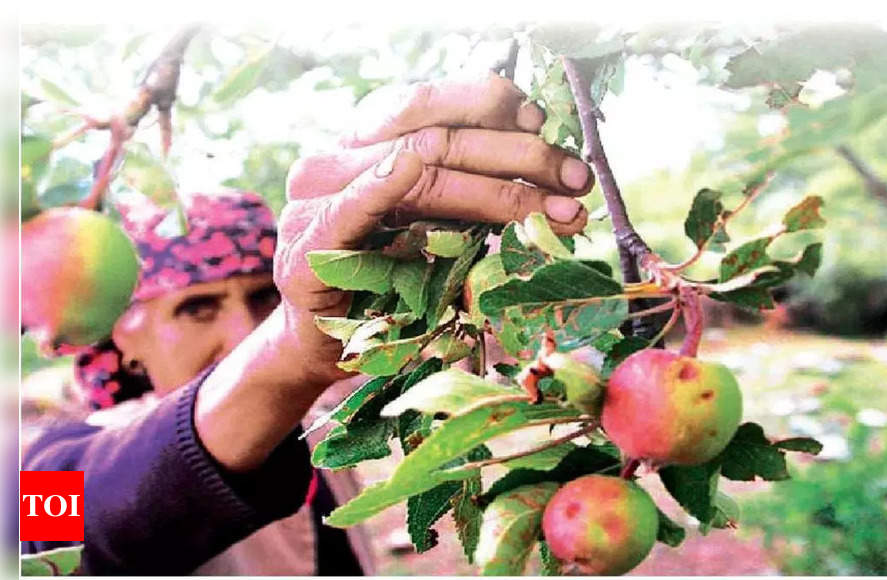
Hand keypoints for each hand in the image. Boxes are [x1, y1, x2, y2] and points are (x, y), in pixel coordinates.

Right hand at [274, 72, 592, 383]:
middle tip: (577, 178)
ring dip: (499, 188)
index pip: (432, 102)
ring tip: (559, 209)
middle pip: (440, 135)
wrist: (325, 350)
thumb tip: (554, 176)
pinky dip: (380, 186)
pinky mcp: (308, 247)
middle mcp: (339, 158)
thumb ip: (469, 195)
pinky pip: (348, 208)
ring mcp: (316, 198)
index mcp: (368, 143)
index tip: (545, 125)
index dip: (492, 104)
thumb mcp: (437, 232)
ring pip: (417, 166)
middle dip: (520, 156)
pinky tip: (407, 169)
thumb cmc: (387, 288)